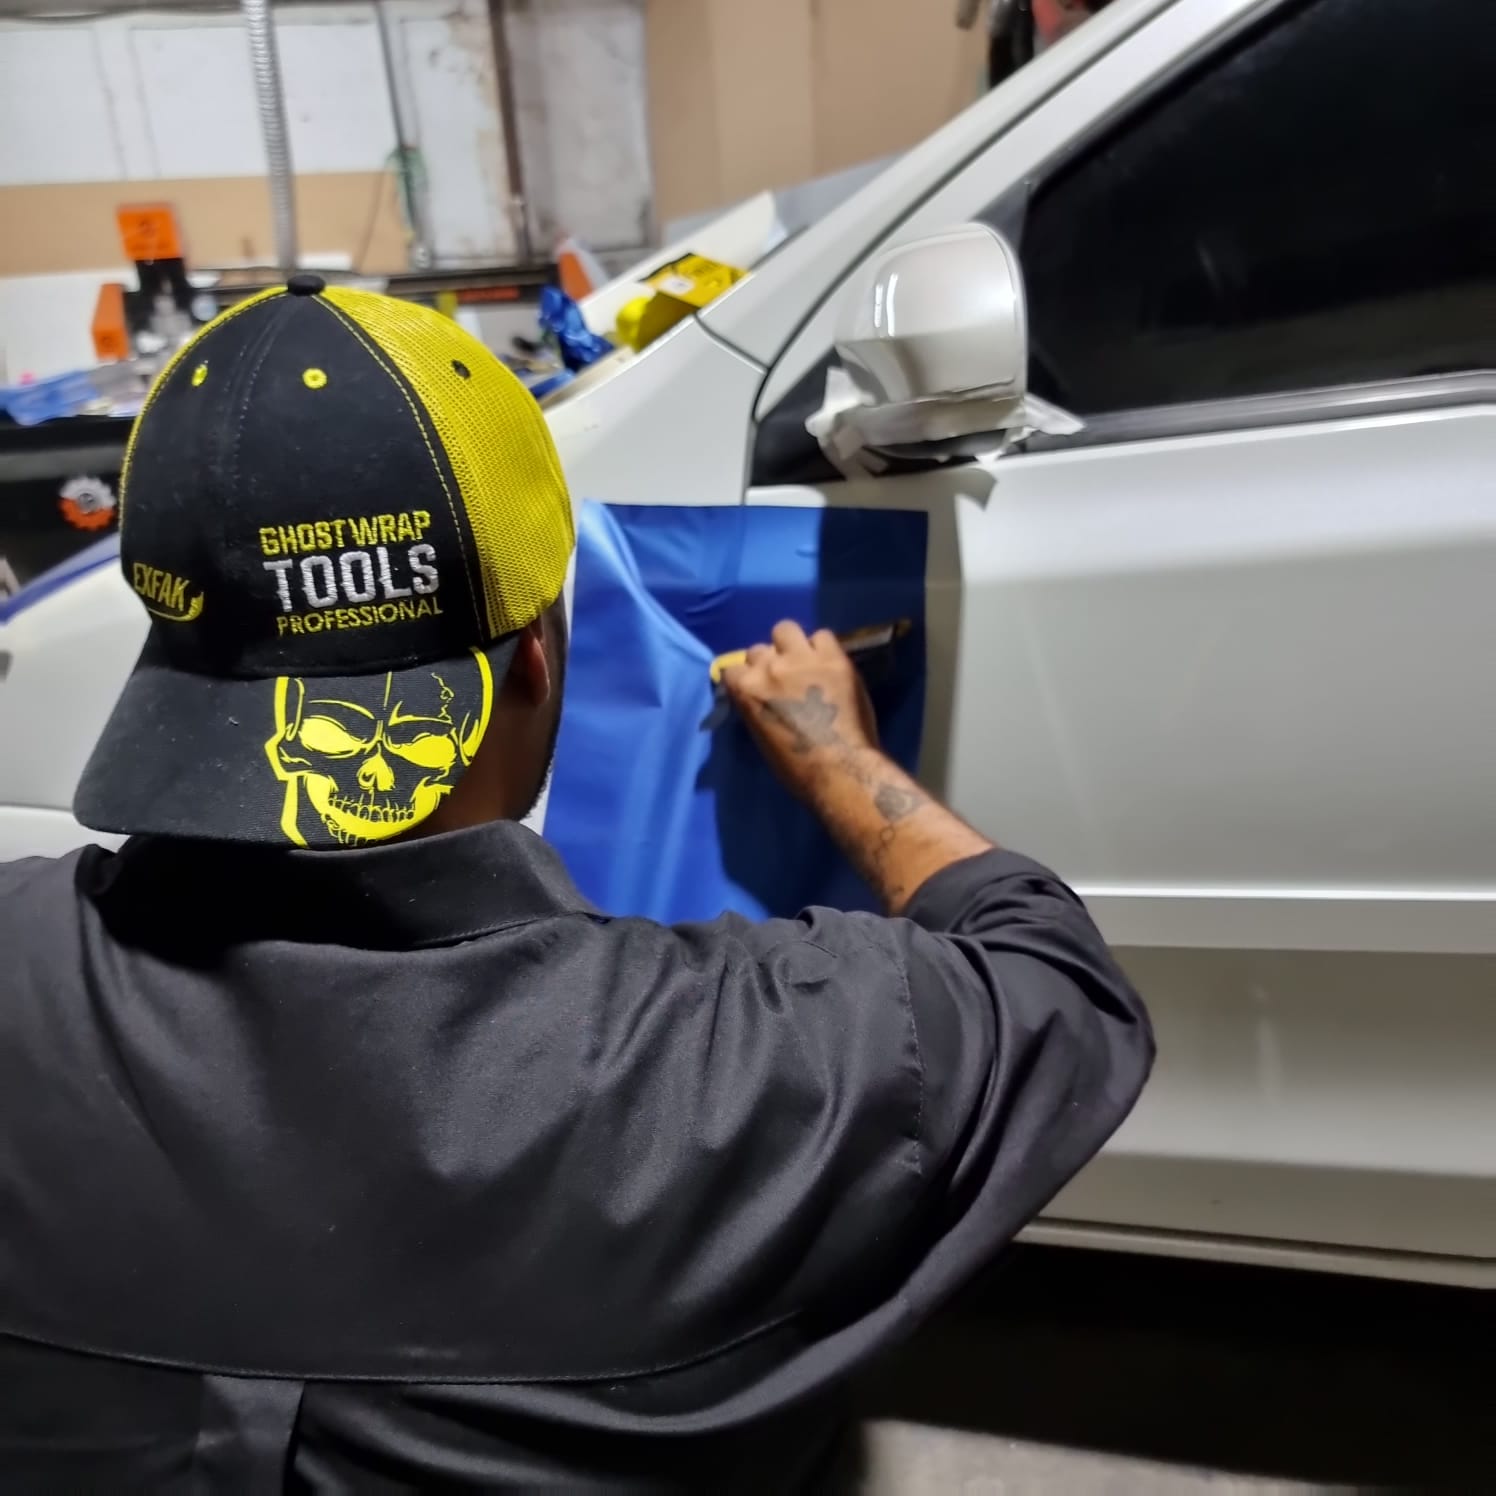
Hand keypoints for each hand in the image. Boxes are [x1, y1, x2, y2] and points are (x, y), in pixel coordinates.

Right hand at [721, 621, 877, 794]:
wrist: (840, 768)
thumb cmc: (796, 767)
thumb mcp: (761, 737)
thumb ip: (755, 707)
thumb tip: (760, 697)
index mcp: (746, 689)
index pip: (732, 668)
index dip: (745, 678)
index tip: (756, 688)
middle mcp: (769, 666)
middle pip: (758, 649)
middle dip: (768, 662)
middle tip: (784, 679)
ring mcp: (802, 658)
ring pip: (786, 630)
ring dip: (791, 645)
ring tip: (804, 662)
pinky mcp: (833, 657)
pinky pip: (823, 636)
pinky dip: (823, 648)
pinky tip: (829, 665)